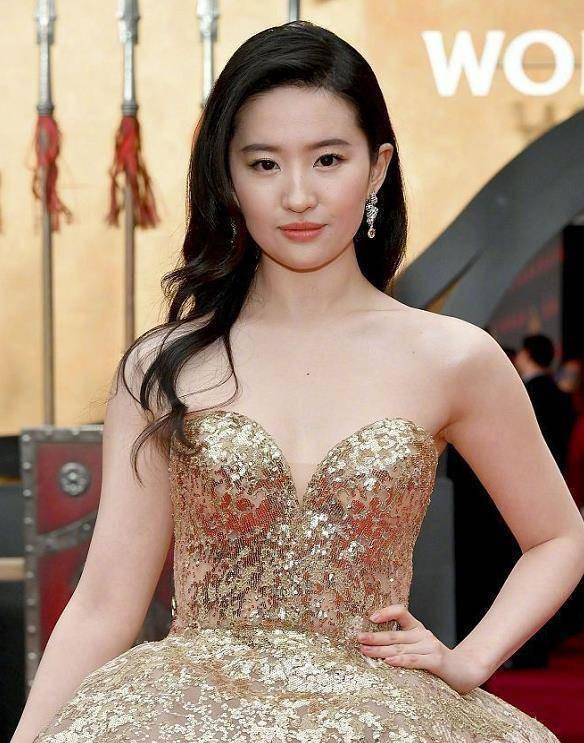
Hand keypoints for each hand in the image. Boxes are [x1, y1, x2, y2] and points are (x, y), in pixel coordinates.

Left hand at [357, 604, 489, 694]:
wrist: (465, 671)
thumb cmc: (436, 661)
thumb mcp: (419, 648)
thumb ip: (402, 645)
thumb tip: (373, 646)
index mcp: (417, 628)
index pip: (401, 612)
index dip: (386, 612)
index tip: (371, 618)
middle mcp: (423, 634)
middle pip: (394, 634)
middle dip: (374, 637)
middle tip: (358, 639)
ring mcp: (430, 646)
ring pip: (400, 648)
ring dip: (381, 650)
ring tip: (365, 651)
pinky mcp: (436, 660)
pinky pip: (414, 660)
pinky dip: (400, 661)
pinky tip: (388, 661)